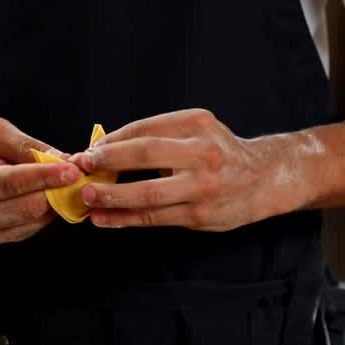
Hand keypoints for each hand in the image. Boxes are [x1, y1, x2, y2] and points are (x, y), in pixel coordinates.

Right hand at [0, 118, 80, 244]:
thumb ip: (26, 146)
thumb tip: (62, 159)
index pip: (13, 183)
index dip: (46, 177)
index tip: (73, 170)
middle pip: (30, 206)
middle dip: (58, 188)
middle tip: (76, 171)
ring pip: (37, 218)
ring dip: (56, 199)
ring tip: (61, 179)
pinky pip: (35, 225)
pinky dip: (47, 209)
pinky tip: (47, 193)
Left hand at [71, 109, 316, 230]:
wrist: (264, 179)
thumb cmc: (221, 153)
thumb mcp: (197, 131)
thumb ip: (159, 137)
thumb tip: (105, 148)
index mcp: (198, 124)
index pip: (144, 129)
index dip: (111, 141)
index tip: (88, 151)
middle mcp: (203, 153)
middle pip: (144, 154)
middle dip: (107, 161)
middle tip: (80, 167)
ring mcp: (203, 186)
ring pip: (147, 193)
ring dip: (111, 196)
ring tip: (87, 197)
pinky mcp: (200, 215)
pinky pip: (155, 218)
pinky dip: (126, 219)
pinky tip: (105, 219)